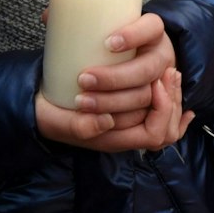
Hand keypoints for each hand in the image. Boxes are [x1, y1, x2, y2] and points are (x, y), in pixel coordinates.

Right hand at [37, 68, 195, 152]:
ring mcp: (130, 122)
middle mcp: (126, 134)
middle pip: (165, 126)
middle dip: (169, 98)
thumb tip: (108, 121)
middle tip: (167, 72)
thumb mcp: (56, 121)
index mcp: (113, 140)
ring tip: (171, 72)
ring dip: (174, 94)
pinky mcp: (130, 107)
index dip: (162, 109)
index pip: (155, 134)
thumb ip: (79, 126)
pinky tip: (173, 81)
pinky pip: (161, 110)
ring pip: (168, 118)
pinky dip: (172, 97)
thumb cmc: (49, 115)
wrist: (40, 108)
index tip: (154, 83)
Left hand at [71, 13, 176, 116]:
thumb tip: (46, 17)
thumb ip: (72, 22)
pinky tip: (99, 119)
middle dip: (116, 77)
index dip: (134, 34)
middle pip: (147, 68)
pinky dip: (121, 120)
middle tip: (83, 79)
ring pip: (145, 95)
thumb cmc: (107, 45)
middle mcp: (159, 56)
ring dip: (114, 101)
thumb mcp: (96, 30)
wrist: (125, 65)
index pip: (152, 27)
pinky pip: (145, 118)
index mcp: (151, 33)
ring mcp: (159, 82)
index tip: (108, 43)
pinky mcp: (153, 105)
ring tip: (82, 102)